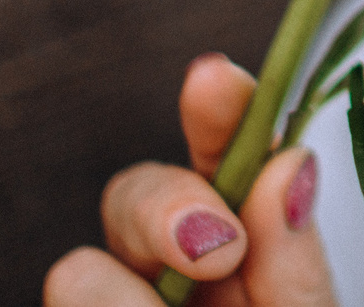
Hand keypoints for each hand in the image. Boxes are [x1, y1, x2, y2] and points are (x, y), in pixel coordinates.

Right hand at [46, 53, 337, 306]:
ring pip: (78, 273)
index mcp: (243, 250)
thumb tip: (292, 161)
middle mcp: (173, 275)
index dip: (218, 114)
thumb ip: (296, 266)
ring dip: (123, 301)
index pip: (225, 162)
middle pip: (133, 194)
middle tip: (219, 249)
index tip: (214, 79)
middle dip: (164, 209)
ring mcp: (117, 304)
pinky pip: (67, 304)